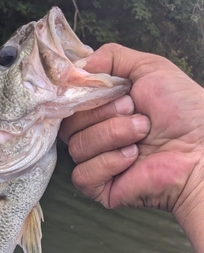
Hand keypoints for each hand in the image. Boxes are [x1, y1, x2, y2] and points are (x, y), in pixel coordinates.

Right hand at [59, 43, 203, 252]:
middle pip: (69, 125)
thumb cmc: (181, 110)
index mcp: (102, 111)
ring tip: (142, 134)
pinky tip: (132, 158)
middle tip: (135, 111)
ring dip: (111, 136)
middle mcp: (96, 136)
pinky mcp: (99, 188)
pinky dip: (107, 163)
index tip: (104, 89)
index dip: (81, 95)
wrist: (199, 147)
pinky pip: (82, 174)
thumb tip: (77, 67)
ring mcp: (96, 163)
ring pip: (76, 148)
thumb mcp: (148, 69)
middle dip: (102, 114)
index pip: (70, 103)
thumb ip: (112, 57)